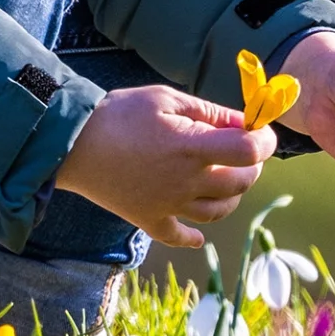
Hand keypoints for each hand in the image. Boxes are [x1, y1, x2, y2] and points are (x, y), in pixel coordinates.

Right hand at [55, 83, 272, 249]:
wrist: (69, 143)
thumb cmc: (118, 114)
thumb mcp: (165, 98)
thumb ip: (208, 112)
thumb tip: (243, 122)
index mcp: (192, 147)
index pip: (249, 151)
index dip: (264, 140)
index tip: (261, 132)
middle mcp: (186, 181)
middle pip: (240, 183)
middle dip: (251, 166)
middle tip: (243, 152)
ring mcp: (168, 204)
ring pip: (218, 211)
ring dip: (231, 197)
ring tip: (223, 179)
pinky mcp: (149, 219)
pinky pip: (179, 236)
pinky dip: (193, 237)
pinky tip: (198, 233)